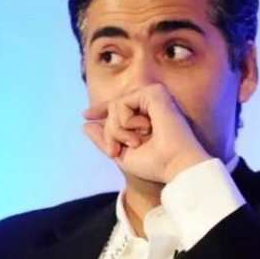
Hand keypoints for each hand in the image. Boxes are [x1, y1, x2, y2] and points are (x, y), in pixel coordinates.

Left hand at [82, 83, 209, 183]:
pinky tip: (142, 130)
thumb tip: (85, 125)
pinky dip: (124, 121)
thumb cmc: (155, 164)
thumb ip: (104, 139)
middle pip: (112, 108)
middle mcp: (151, 102)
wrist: (175, 165)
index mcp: (147, 115)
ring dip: (116, 130)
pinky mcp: (154, 92)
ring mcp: (153, 95)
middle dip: (109, 132)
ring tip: (135, 142)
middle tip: (116, 151)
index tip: (85, 115)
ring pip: (114, 105)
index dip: (101, 109)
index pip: (119, 106)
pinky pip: (120, 103)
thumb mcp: (122, 154)